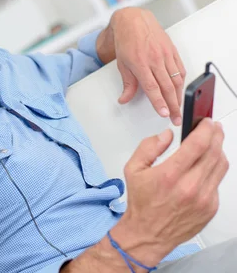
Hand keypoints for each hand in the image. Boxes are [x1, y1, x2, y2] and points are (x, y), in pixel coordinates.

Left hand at [97, 7, 186, 125]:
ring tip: (179, 108)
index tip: (164, 114)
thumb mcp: (122, 64)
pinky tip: (180, 90)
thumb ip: (127, 84)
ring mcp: (165, 54)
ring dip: (179, 96)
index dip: (159, 102)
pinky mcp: (172, 51)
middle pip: (167, 87)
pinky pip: (180, 69)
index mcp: (140, 64)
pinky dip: (182, 81)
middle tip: (176, 118)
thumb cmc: (126, 41)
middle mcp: (155, 59)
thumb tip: (124, 99)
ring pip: (176, 79)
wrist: (133, 20)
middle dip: (173, 105)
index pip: (152, 88)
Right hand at [111, 118, 226, 266]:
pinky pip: (218, 182)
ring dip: (219, 150)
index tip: (206, 122)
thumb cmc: (141, 203)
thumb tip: (167, 135)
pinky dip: (213, 170)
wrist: (148, 233)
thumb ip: (149, 147)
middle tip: (213, 127)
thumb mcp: (133, 169)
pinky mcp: (211, 207)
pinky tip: (205, 166)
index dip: (206, 129)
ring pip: (221, 166)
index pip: (198, 144)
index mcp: (170, 175)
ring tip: (213, 143)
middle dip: (216, 135)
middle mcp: (190, 187)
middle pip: (214, 152)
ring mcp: (204, 198)